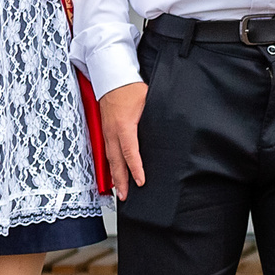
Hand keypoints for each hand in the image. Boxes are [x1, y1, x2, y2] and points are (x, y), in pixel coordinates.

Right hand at [98, 82, 146, 199]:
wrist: (111, 77)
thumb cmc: (129, 88)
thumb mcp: (148, 101)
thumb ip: (156, 117)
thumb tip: (170, 129)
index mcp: (124, 125)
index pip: (130, 152)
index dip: (136, 168)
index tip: (141, 181)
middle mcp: (112, 132)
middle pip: (116, 162)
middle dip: (120, 181)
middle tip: (125, 197)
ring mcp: (106, 132)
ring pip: (110, 159)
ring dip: (114, 177)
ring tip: (119, 191)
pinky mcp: (104, 131)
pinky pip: (106, 152)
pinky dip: (110, 166)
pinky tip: (113, 175)